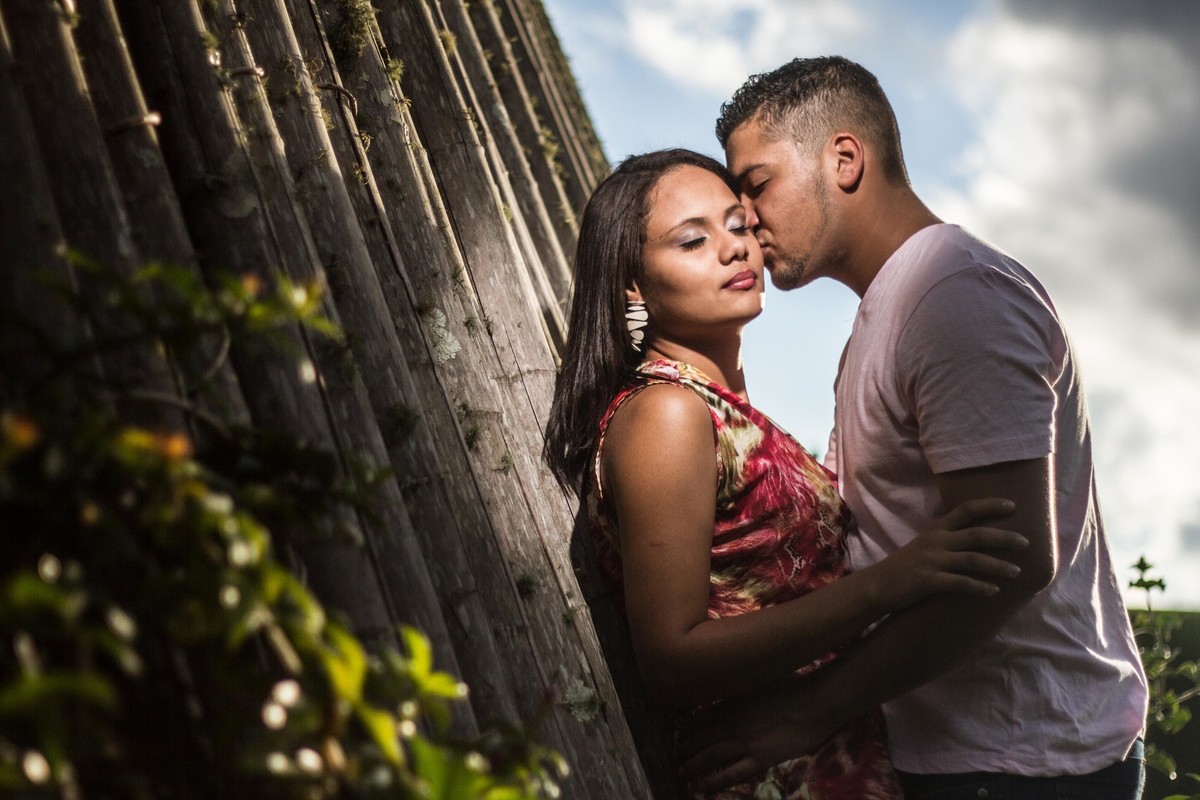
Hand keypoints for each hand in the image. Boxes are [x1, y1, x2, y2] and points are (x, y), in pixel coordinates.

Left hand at [675, 676, 831, 792]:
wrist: (815, 702)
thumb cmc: (791, 686)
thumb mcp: (757, 681)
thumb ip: (739, 691)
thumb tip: (729, 690)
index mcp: (730, 703)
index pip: (698, 718)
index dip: (684, 728)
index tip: (677, 734)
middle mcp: (731, 723)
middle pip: (698, 739)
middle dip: (683, 748)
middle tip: (674, 755)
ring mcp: (744, 742)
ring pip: (708, 757)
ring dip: (692, 766)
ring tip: (681, 772)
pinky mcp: (759, 758)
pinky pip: (731, 774)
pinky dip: (714, 782)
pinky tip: (701, 788)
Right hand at [868, 497, 1026, 609]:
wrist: (879, 585)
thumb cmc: (905, 566)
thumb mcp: (925, 545)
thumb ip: (947, 540)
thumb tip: (975, 540)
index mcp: (937, 530)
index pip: (966, 510)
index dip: (990, 505)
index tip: (1013, 505)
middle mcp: (937, 542)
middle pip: (976, 535)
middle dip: (1003, 538)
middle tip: (1026, 543)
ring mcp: (933, 561)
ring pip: (973, 560)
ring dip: (998, 566)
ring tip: (1017, 572)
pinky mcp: (929, 580)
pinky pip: (960, 583)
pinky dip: (979, 587)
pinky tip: (994, 592)